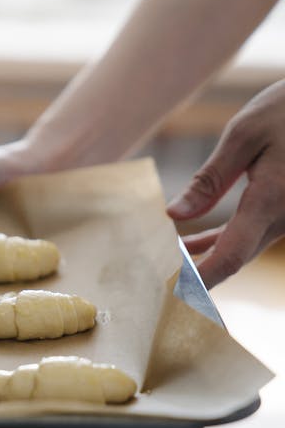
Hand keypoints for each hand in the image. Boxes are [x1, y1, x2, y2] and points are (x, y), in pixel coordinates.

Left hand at [167, 79, 284, 286]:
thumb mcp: (243, 135)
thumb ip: (209, 179)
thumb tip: (174, 215)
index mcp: (271, 199)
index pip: (230, 255)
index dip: (200, 279)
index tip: (172, 292)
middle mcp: (284, 216)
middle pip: (234, 258)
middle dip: (197, 274)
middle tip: (154, 281)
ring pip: (241, 249)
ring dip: (205, 258)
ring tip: (163, 262)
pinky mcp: (283, 211)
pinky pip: (250, 235)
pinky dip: (219, 242)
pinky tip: (189, 245)